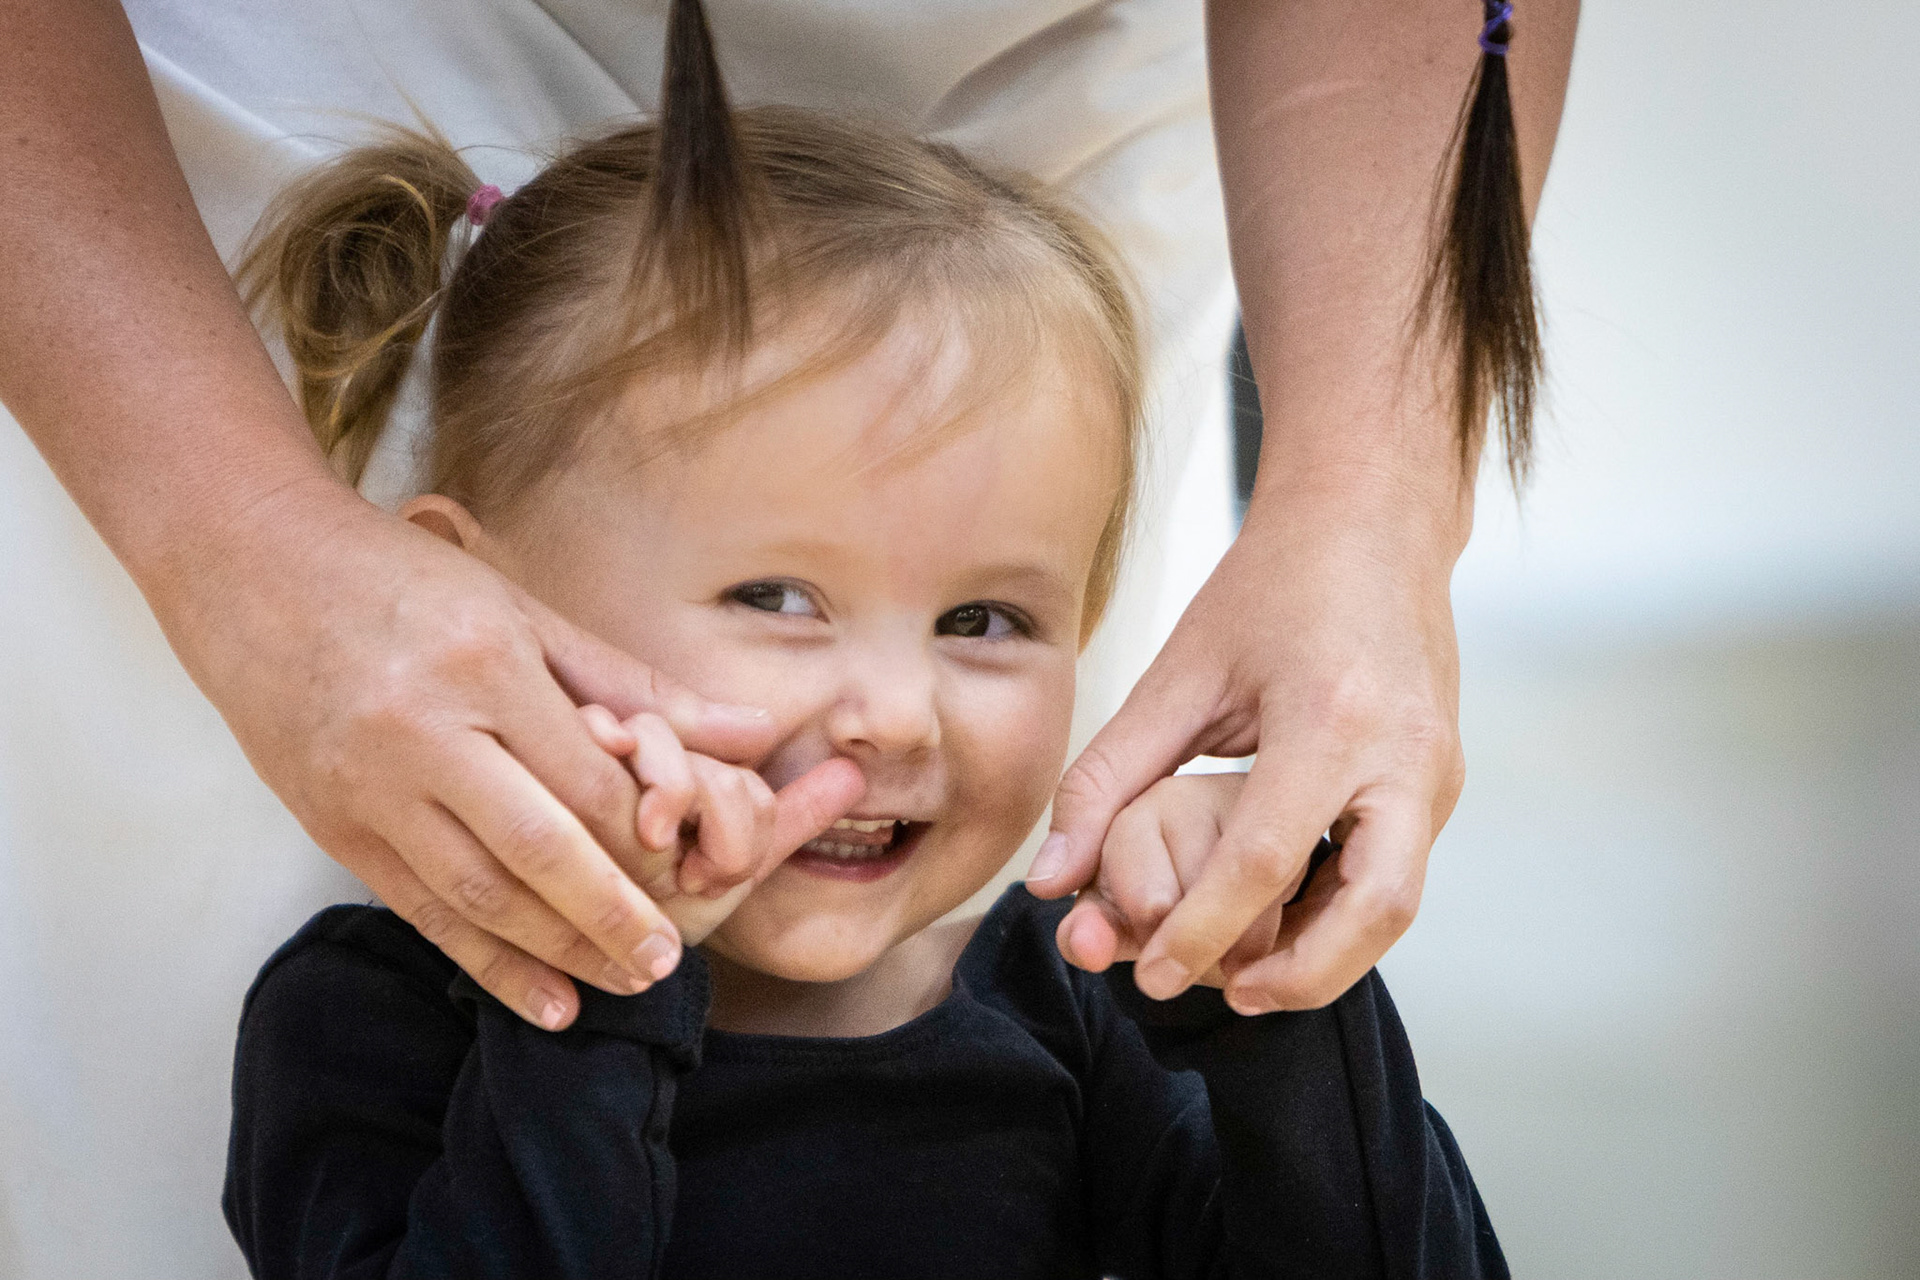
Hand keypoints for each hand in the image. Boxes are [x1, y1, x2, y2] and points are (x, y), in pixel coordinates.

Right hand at [162, 483, 856, 1028]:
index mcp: (484, 670)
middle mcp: (423, 736)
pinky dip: (486, 962)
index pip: (586, 781)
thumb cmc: (402, 580)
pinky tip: (544, 998)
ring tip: (619, 985)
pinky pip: (422, 911)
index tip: (696, 872)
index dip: (648, 839)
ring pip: (478, 895)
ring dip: (557, 952)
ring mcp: (370, 789)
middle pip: (537, 850)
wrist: (251, 569)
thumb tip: (751, 732)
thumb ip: (634, 682)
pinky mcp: (334, 828)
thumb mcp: (524, 609)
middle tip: (667, 962)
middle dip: (612, 916)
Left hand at [1026, 494, 1464, 1013]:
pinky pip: (1399, 871)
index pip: (1263, 860)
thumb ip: (1108, 777)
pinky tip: (1282, 922)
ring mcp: (1438, 769)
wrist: (1373, 518)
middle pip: (1373, 911)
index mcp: (1330, 718)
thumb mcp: (1178, 672)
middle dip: (1300, 977)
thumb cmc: (1270, 584)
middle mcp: (1405, 752)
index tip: (1150, 974)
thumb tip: (1050, 880)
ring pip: (1398, 906)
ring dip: (1327, 956)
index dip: (1201, 931)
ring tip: (1246, 974)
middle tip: (1223, 996)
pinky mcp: (1442, 779)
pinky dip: (1343, 914)